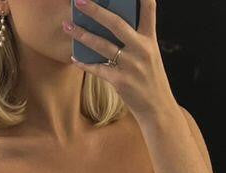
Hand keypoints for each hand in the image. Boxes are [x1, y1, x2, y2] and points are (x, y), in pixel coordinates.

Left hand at [64, 0, 174, 119]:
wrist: (157, 109)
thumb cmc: (150, 80)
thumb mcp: (150, 56)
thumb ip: (135, 41)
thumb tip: (109, 29)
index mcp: (150, 40)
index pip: (149, 10)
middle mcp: (141, 49)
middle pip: (116, 24)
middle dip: (96, 10)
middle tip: (80, 1)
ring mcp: (130, 65)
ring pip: (101, 45)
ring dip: (82, 34)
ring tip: (67, 26)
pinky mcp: (120, 81)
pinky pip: (97, 69)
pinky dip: (84, 63)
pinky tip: (74, 58)